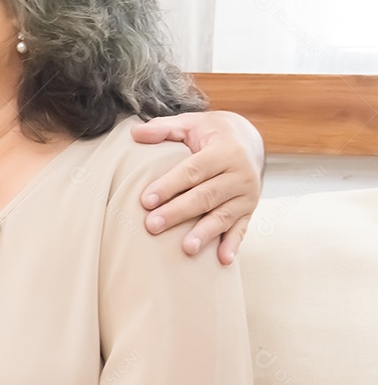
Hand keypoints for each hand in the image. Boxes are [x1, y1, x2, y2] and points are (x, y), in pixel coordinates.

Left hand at [132, 111, 263, 264]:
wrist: (248, 140)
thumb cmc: (210, 134)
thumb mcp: (190, 124)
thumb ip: (163, 128)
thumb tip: (135, 132)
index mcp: (223, 150)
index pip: (193, 170)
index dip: (169, 185)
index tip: (146, 200)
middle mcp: (240, 173)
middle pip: (205, 196)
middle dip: (178, 212)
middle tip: (152, 226)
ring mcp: (247, 194)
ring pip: (223, 215)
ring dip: (205, 233)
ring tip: (187, 249)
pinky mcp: (250, 210)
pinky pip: (241, 229)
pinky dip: (232, 244)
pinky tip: (222, 260)